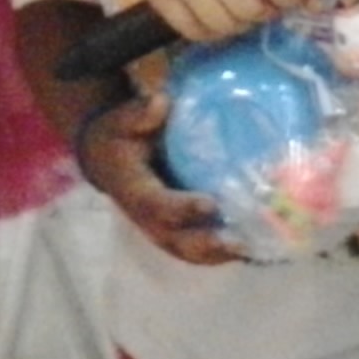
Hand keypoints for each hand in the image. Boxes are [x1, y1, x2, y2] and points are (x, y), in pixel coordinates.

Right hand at [79, 93, 241, 264]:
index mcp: (134, 191)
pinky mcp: (173, 229)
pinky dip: (222, 252)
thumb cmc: (118, 137)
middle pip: (175, 240)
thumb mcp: (121, 121)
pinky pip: (196, 247)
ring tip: (254, 250)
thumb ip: (138, 114)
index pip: (157, 205)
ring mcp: (160, 228)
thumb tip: (160, 103)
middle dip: (207, 244)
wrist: (104, 158)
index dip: (182, 208)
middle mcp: (146, 218)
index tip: (209, 204)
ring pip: (188, 250)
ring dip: (219, 255)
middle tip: (239, 243)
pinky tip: (253, 248)